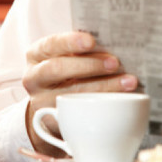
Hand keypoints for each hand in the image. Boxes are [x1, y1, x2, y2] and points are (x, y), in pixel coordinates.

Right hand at [22, 31, 137, 156]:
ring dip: (103, 86)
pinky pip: (79, 114)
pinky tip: (122, 100)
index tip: (92, 41)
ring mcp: (41, 101)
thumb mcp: (66, 56)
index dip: (70, 42)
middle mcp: (33, 77)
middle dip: (89, 65)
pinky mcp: (54, 121)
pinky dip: (103, 105)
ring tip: (128, 81)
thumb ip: (82, 49)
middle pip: (57, 69)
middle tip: (115, 62)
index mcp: (36, 54)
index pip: (51, 44)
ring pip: (71, 94)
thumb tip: (113, 41)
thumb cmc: (66, 71)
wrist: (50, 103)